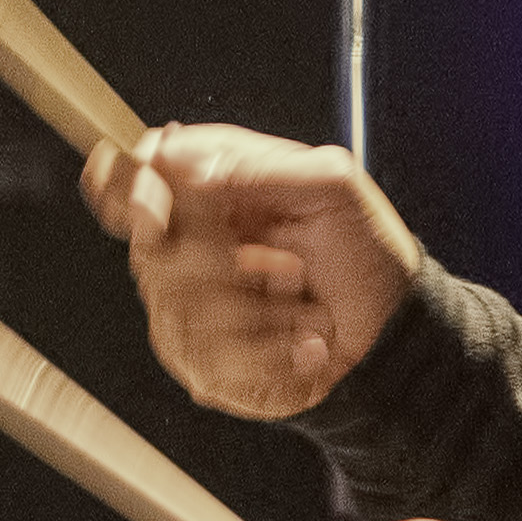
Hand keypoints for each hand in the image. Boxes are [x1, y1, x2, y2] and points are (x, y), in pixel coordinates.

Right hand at [82, 124, 426, 421]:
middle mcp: (190, 240)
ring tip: (303, 305)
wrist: (391, 333)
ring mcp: (189, 303)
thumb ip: (254, 166)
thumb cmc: (366, 252)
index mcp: (213, 186)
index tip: (152, 207)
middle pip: (148, 247)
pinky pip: (209, 357)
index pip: (140, 173)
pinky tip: (304, 341)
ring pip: (178, 307)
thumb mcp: (331, 187)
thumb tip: (181, 162)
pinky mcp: (201, 358)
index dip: (130, 187)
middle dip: (221, 262)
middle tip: (288, 264)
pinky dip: (272, 351)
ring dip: (261, 311)